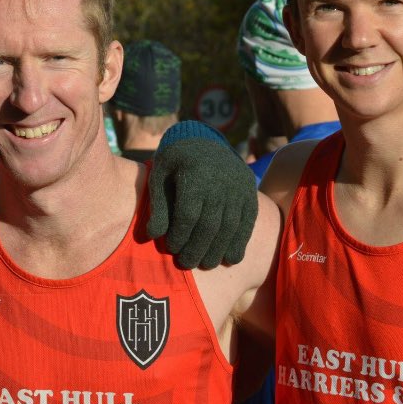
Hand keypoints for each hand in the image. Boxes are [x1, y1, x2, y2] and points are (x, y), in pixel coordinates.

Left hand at [148, 130, 257, 269]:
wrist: (203, 139)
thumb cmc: (174, 161)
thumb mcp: (159, 175)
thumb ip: (158, 205)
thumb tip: (153, 236)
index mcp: (194, 174)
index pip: (188, 214)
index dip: (179, 236)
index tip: (172, 249)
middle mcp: (220, 180)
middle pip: (210, 225)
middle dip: (198, 249)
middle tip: (187, 264)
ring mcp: (238, 186)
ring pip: (230, 226)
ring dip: (218, 250)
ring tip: (207, 264)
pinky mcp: (250, 191)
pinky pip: (247, 221)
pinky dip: (240, 242)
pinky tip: (230, 258)